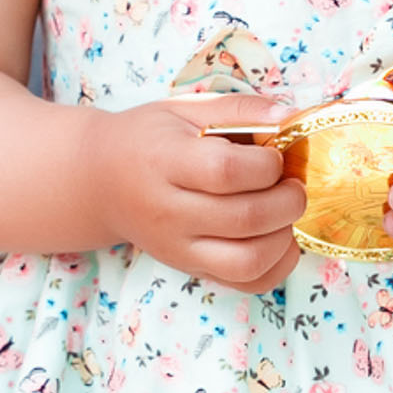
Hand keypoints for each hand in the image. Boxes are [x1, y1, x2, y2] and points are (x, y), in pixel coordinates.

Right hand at [92, 95, 305, 292]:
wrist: (100, 182)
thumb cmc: (148, 139)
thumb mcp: (184, 109)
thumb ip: (238, 109)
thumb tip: (290, 117)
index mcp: (164, 161)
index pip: (225, 171)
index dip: (266, 164)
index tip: (274, 155)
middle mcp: (168, 212)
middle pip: (244, 218)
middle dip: (287, 201)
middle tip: (292, 184)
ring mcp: (178, 248)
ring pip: (247, 261)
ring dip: (284, 237)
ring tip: (285, 213)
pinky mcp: (189, 269)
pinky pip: (245, 284)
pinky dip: (276, 266)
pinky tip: (278, 238)